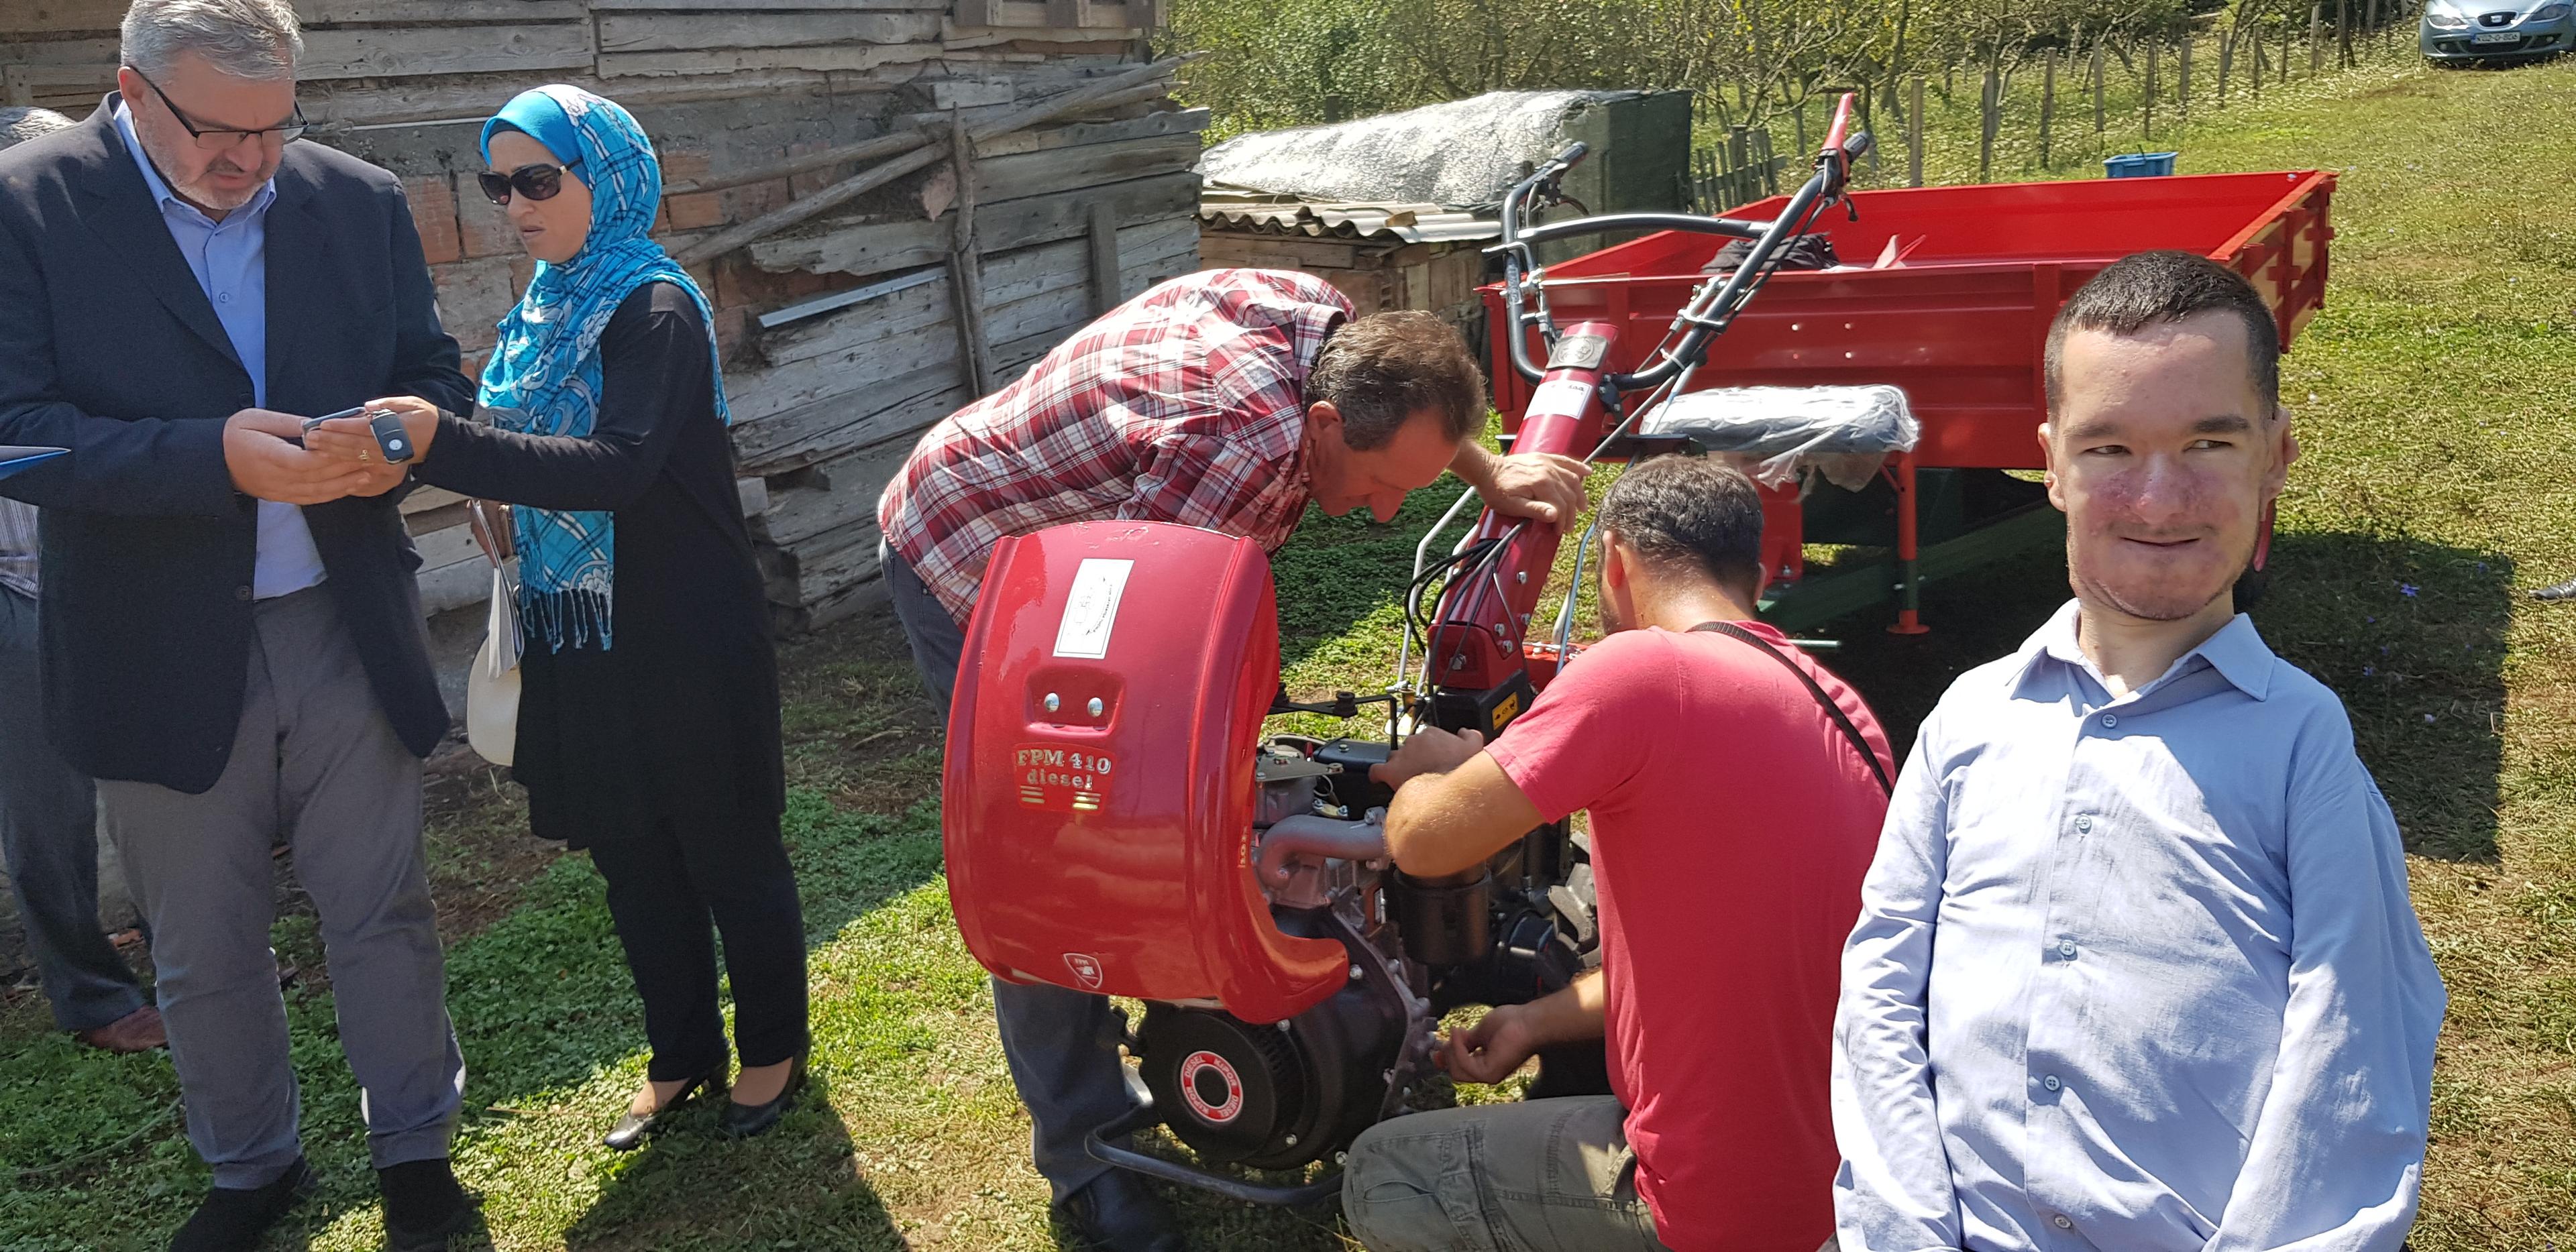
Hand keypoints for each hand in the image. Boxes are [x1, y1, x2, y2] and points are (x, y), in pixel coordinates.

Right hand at [222, 409, 378, 504]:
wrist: (214, 462)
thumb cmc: (235, 434)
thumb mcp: (255, 419)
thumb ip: (287, 423)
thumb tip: (317, 424)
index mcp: (265, 455)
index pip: (301, 461)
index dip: (326, 456)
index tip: (346, 446)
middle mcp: (274, 477)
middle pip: (316, 477)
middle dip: (346, 468)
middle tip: (371, 458)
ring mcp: (278, 491)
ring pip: (317, 492)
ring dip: (345, 484)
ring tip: (370, 473)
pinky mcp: (282, 497)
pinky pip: (312, 499)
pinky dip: (334, 493)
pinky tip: (352, 485)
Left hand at [304, 396, 439, 467]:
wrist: (439, 441)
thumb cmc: (423, 418)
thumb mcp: (411, 403)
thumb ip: (390, 404)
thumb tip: (367, 407)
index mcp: (395, 429)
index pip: (363, 428)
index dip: (343, 426)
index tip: (325, 423)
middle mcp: (388, 447)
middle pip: (355, 445)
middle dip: (331, 441)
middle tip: (311, 436)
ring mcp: (386, 459)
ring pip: (355, 456)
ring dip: (333, 452)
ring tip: (315, 446)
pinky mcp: (384, 466)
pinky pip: (361, 465)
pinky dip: (344, 462)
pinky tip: (329, 459)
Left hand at [1370, 725, 1484, 790]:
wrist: (1452, 789)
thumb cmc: (1462, 770)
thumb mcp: (1475, 746)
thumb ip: (1471, 735)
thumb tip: (1466, 732)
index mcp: (1431, 734)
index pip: (1425, 738)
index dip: (1428, 751)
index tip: (1433, 759)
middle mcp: (1414, 741)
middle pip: (1409, 749)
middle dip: (1414, 759)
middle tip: (1422, 772)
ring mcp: (1401, 756)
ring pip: (1394, 759)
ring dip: (1399, 767)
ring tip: (1406, 779)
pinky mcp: (1391, 772)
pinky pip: (1377, 771)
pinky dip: (1377, 775)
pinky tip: (1380, 779)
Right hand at [1438, 1003, 1540, 1084]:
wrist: (1528, 1022)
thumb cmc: (1513, 1023)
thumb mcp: (1479, 1032)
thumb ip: (1463, 1042)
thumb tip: (1444, 1049)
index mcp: (1485, 1064)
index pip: (1458, 1070)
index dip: (1445, 1060)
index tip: (1437, 1049)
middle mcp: (1487, 1073)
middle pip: (1454, 1073)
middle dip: (1448, 1054)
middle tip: (1452, 1034)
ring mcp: (1488, 1075)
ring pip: (1456, 1071)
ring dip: (1452, 1049)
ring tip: (1457, 1032)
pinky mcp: (1489, 1073)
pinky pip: (1463, 1063)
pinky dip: (1457, 1047)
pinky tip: (1460, 1033)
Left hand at [1475, 452, 1588, 525]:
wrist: (1487, 470)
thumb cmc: (1497, 490)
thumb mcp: (1512, 506)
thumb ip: (1535, 510)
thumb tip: (1555, 515)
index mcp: (1540, 484)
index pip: (1560, 505)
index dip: (1562, 521)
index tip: (1559, 531)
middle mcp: (1548, 471)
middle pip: (1569, 494)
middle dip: (1571, 513)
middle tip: (1569, 526)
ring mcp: (1547, 463)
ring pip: (1572, 479)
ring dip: (1580, 494)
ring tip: (1582, 508)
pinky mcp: (1544, 458)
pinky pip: (1566, 461)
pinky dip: (1578, 467)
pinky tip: (1588, 472)